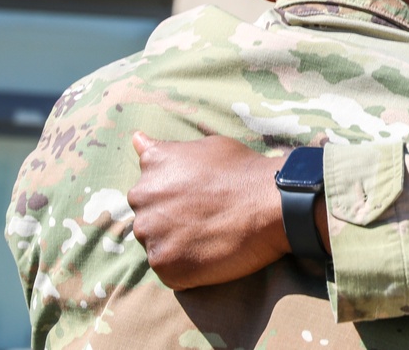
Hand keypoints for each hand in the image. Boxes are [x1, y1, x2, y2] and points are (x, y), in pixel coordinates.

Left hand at [128, 132, 288, 289]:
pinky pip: (168, 270)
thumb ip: (167, 150)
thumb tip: (136, 139)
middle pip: (149, 217)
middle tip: (207, 218)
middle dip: (171, 221)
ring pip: (157, 245)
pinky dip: (187, 267)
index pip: (149, 189)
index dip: (175, 197)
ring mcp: (151, 233)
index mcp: (152, 166)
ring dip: (178, 245)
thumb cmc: (244, 172)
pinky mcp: (164, 264)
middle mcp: (143, 197)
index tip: (199, 199)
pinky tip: (211, 253)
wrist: (272, 203)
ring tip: (211, 236)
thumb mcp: (205, 146)